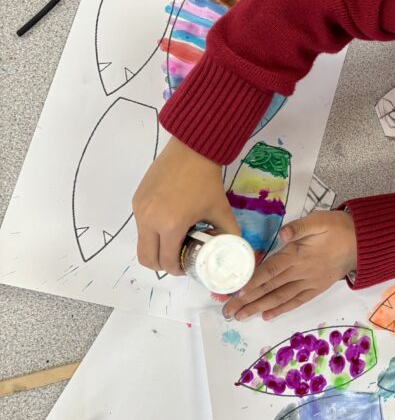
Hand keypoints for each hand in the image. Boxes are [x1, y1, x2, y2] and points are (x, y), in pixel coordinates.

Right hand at [132, 137, 238, 274]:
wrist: (191, 150)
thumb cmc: (207, 181)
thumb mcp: (222, 210)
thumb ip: (229, 233)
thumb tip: (231, 250)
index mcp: (171, 225)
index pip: (166, 261)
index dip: (177, 269)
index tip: (186, 266)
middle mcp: (149, 220)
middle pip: (147, 258)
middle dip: (162, 264)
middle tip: (177, 258)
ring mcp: (140, 210)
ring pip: (141, 243)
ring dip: (156, 247)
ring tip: (175, 239)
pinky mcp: (136, 200)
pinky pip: (140, 225)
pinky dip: (152, 231)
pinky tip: (169, 221)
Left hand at [222, 210, 356, 321]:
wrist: (361, 242)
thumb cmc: (337, 228)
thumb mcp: (319, 220)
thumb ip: (300, 227)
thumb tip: (284, 234)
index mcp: (298, 255)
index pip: (271, 270)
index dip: (253, 281)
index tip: (237, 292)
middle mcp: (301, 272)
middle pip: (270, 288)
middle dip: (248, 300)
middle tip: (228, 311)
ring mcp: (308, 283)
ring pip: (280, 298)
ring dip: (259, 308)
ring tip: (241, 316)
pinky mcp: (316, 288)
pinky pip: (296, 301)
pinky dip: (281, 309)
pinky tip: (267, 316)